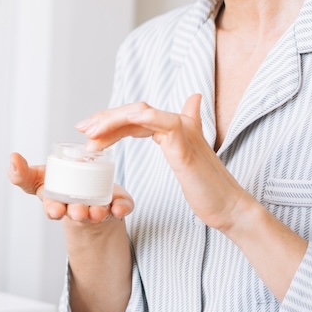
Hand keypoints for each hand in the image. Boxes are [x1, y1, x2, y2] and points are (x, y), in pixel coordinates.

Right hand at [8, 152, 133, 223]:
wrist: (89, 196)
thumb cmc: (63, 186)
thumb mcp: (40, 179)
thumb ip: (23, 173)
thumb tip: (12, 157)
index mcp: (58, 203)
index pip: (53, 208)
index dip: (53, 210)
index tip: (55, 210)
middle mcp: (78, 209)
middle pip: (76, 214)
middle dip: (77, 213)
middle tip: (78, 211)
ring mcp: (98, 209)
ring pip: (99, 214)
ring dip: (98, 213)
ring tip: (98, 211)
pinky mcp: (117, 206)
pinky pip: (122, 207)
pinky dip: (122, 207)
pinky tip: (121, 206)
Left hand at [76, 94, 243, 229]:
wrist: (228, 207)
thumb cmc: (206, 189)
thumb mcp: (184, 161)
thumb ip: (175, 138)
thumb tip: (192, 104)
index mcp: (175, 128)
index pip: (136, 117)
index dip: (110, 121)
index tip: (88, 133)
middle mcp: (180, 123)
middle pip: (134, 112)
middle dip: (105, 119)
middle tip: (82, 129)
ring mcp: (184, 132)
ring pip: (142, 113)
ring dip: (112, 121)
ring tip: (91, 136)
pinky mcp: (185, 146)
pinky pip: (162, 123)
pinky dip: (140, 119)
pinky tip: (120, 126)